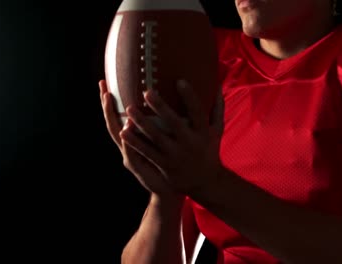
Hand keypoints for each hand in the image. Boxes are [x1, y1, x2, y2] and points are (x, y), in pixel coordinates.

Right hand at [99, 80, 180, 197]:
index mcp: (134, 139)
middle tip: (104, 88)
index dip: (111, 101)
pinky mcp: (139, 168)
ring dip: (114, 119)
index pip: (119, 116)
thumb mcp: (163, 141)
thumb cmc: (168, 164)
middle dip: (107, 106)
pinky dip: (127, 143)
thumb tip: (168, 99)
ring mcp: (131, 157)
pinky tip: (125, 131)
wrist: (168, 191)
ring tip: (109, 102)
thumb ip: (162, 123)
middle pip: (113, 123)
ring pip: (119, 136)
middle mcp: (128, 147)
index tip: (105, 82)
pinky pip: (131, 153)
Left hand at [120, 80, 224, 194]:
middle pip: (174, 123)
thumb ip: (217, 109)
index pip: (198, 112)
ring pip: (157, 137)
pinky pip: (147, 153)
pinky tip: (123, 131)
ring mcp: (176, 155)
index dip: (190, 97)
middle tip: (147, 91)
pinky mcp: (165, 165)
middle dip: (161, 107)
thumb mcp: (217, 131)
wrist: (205, 183)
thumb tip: (218, 85)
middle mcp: (190, 143)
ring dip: (142, 123)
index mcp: (203, 132)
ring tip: (130, 108)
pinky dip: (135, 142)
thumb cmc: (209, 150)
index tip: (180, 80)